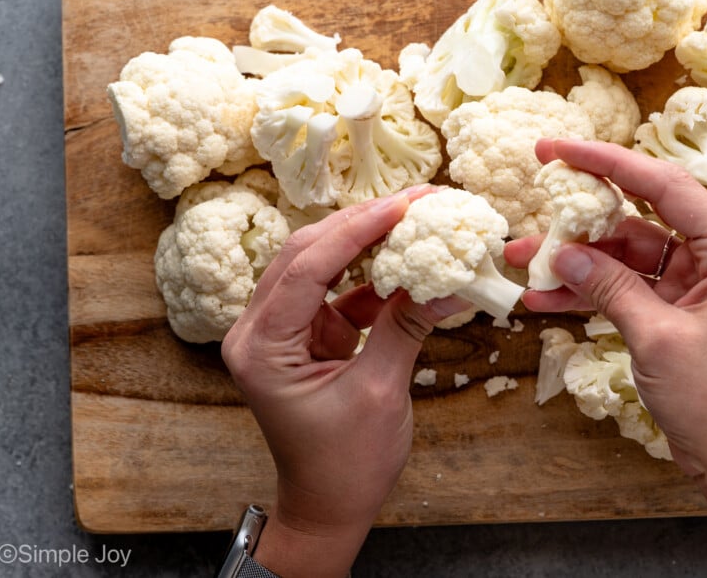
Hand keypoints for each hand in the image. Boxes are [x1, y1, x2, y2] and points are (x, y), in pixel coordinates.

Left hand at [222, 186, 467, 575]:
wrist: (328, 506)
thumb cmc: (344, 464)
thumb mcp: (380, 391)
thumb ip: (406, 327)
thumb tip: (447, 281)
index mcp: (262, 347)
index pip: (306, 269)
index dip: (355, 231)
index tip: (401, 205)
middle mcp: (260, 331)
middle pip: (307, 255)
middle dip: (361, 224)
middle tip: (415, 200)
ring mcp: (282, 331)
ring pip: (321, 266)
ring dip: (367, 243)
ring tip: (414, 218)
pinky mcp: (307, 335)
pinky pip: (339, 292)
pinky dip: (374, 278)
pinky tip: (410, 262)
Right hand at [506, 138, 706, 474]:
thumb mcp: (657, 337)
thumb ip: (610, 287)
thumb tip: (563, 251)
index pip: (664, 185)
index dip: (607, 161)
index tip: (557, 148)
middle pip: (642, 215)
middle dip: (586, 212)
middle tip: (537, 196)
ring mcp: (695, 286)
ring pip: (627, 255)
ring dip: (578, 260)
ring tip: (523, 261)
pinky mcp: (676, 313)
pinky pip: (627, 289)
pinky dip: (590, 292)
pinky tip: (544, 299)